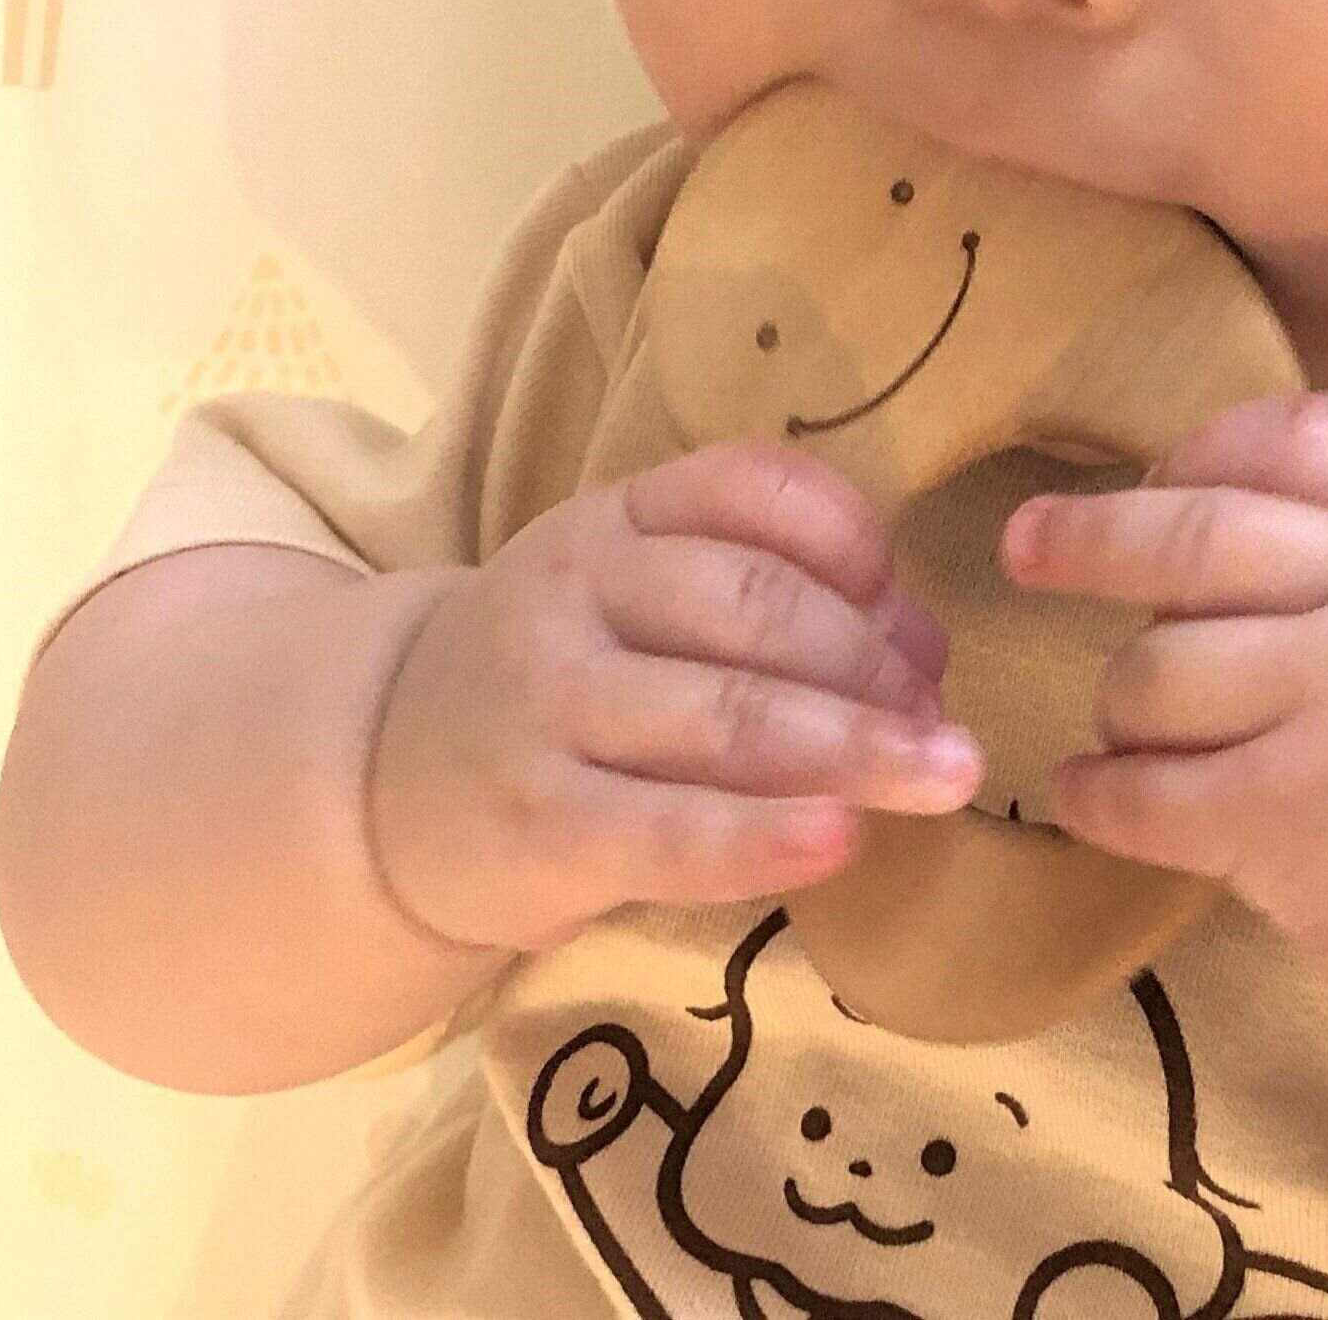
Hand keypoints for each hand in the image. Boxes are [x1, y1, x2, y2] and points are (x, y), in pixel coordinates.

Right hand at [366, 440, 984, 952]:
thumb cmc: (559, 681)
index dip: (854, 543)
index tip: (912, 605)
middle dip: (875, 664)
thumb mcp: (632, 593)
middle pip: (759, 606)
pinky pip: (671, 831)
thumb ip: (761, 590)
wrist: (379, 782)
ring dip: (858, 747)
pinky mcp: (539, 824)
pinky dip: (766, 836)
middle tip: (949, 725)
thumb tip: (920, 643)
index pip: (749, 487)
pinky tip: (843, 840)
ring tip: (948, 776)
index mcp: (615, 517)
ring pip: (728, 714)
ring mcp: (549, 707)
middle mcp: (574, 592)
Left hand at [1002, 390, 1327, 1007]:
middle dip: (1091, 538)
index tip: (1149, 477)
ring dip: (1119, 699)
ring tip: (1128, 726)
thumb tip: (1188, 487)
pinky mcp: (1289, 815)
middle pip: (1195, 536)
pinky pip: (1144, 789)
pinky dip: (1100, 790)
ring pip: (1154, 670)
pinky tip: (1094, 791)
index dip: (1198, 450)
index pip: (1289, 436)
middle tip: (1025, 547)